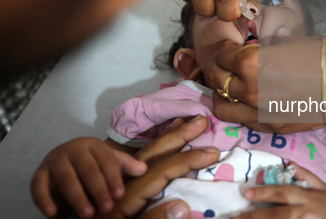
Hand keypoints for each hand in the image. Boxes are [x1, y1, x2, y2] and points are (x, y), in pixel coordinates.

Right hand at [31, 137, 147, 217]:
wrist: (64, 159)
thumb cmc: (92, 163)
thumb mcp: (109, 161)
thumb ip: (125, 165)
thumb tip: (143, 169)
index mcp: (92, 144)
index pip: (105, 160)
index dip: (113, 178)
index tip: (120, 195)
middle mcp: (72, 149)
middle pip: (87, 169)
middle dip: (98, 189)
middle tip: (106, 207)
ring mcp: (54, 160)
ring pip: (66, 178)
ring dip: (77, 197)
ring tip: (87, 214)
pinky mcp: (39, 173)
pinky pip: (38, 186)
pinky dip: (43, 200)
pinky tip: (52, 214)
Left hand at [93, 116, 219, 218]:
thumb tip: (183, 205)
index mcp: (124, 200)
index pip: (162, 171)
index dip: (188, 159)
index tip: (213, 152)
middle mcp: (119, 191)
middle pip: (151, 156)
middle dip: (176, 137)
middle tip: (200, 120)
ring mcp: (114, 194)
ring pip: (141, 161)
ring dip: (164, 142)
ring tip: (180, 124)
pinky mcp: (112, 202)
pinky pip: (132, 173)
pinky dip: (149, 159)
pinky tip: (158, 152)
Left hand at [204, 37, 325, 132]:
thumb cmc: (318, 55)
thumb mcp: (285, 43)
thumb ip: (263, 48)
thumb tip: (257, 47)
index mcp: (249, 64)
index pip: (222, 57)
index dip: (224, 50)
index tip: (229, 48)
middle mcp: (248, 91)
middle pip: (217, 81)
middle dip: (218, 69)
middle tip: (225, 65)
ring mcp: (258, 113)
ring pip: (222, 107)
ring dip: (222, 95)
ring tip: (230, 87)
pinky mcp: (271, 128)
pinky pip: (243, 121)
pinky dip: (240, 111)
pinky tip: (247, 102)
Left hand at [236, 164, 325, 218]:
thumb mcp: (322, 187)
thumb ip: (305, 175)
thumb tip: (288, 160)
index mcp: (308, 197)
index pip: (283, 193)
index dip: (264, 192)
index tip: (246, 194)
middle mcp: (307, 211)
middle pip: (280, 214)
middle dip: (258, 215)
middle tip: (237, 217)